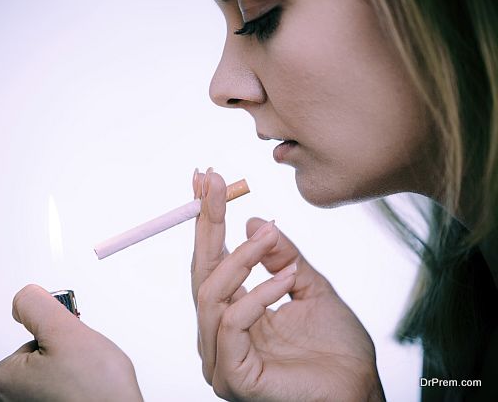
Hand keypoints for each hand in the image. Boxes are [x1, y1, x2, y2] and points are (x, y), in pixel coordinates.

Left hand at [0, 284, 142, 401]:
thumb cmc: (97, 394)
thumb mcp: (66, 332)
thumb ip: (38, 306)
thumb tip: (24, 297)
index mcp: (1, 382)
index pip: (30, 341)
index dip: (57, 341)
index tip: (70, 352)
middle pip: (40, 360)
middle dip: (65, 359)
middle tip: (84, 370)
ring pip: (54, 377)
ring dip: (74, 376)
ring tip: (90, 385)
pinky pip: (61, 394)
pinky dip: (77, 392)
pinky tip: (89, 396)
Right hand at [191, 169, 384, 401]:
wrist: (361, 388)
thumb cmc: (336, 346)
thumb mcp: (308, 284)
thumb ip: (281, 256)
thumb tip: (254, 219)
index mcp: (231, 316)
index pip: (211, 264)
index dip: (207, 222)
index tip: (208, 181)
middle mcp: (217, 335)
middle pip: (200, 274)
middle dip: (206, 224)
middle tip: (215, 183)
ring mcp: (220, 358)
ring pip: (209, 295)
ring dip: (239, 259)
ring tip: (268, 237)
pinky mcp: (232, 376)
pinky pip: (231, 324)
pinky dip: (257, 295)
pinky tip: (286, 279)